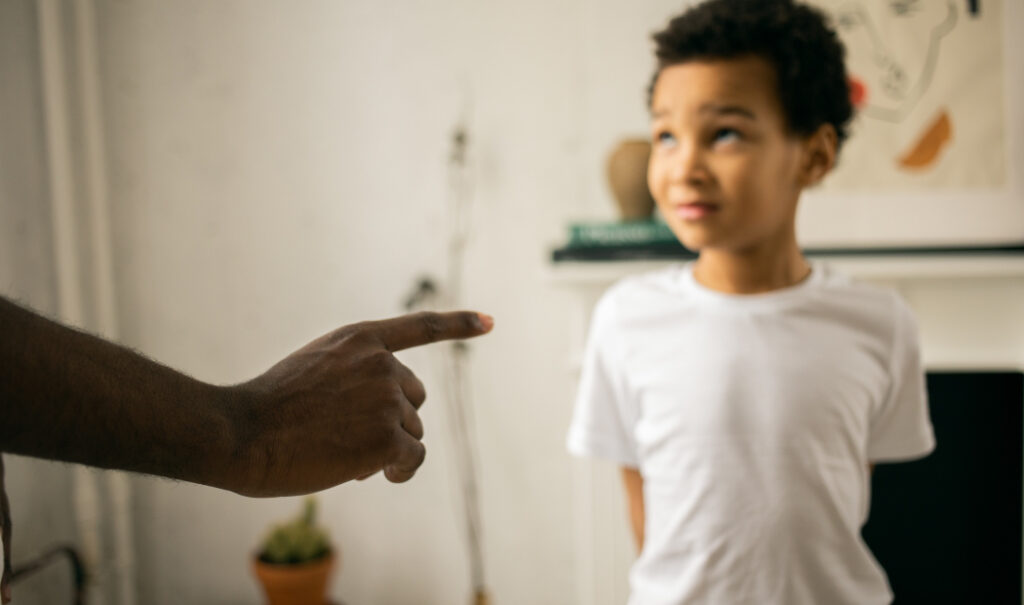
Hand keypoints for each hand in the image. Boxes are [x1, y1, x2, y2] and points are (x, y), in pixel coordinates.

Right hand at [227, 311, 492, 495]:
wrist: (241, 433)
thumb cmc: (267, 409)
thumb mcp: (313, 369)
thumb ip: (354, 376)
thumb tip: (396, 427)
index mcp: (359, 338)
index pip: (419, 326)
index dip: (459, 324)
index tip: (491, 321)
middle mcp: (380, 363)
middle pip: (413, 399)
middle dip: (391, 420)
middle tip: (346, 436)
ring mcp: (385, 399)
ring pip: (411, 432)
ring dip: (387, 448)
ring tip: (341, 453)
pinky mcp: (387, 437)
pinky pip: (412, 458)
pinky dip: (399, 472)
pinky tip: (373, 475)